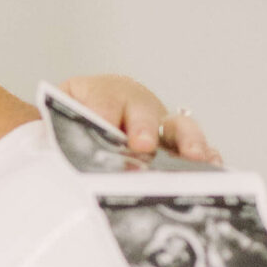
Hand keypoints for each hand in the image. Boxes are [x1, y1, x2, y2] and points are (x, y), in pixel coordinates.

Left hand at [60, 74, 221, 164]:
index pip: (103, 99)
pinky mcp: (175, 151)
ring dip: (187, 140)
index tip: (103, 124)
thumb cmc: (58, 142)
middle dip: (144, 126)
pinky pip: (195, 151)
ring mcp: (158, 128)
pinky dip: (207, 158)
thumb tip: (58, 153)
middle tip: (141, 146)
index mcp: (96, 96)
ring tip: (195, 157)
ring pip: (177, 128)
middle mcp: (131, 109)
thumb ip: (55, 137)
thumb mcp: (51, 133)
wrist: (61, 150)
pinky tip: (214, 169)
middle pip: (144, 109)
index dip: (105, 113)